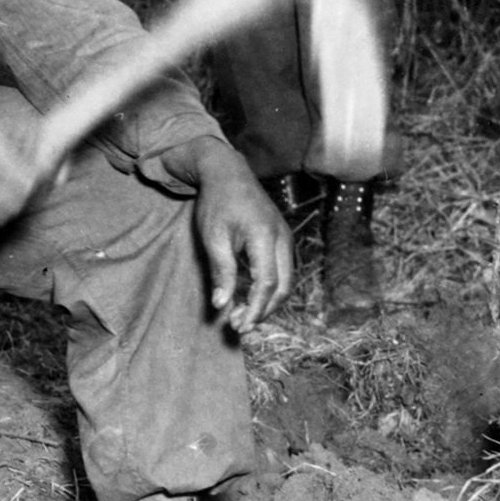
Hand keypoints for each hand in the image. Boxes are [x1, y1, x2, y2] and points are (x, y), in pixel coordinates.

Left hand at [167, 137, 292, 332]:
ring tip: (243, 315)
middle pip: (283, 286)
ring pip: (286, 281)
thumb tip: (221, 305)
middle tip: (240, 326)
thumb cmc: (217, 203)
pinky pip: (283, 271)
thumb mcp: (213, 237)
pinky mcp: (282, 239)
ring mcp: (285, 238)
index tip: (239, 326)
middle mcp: (282, 238)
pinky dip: (270, 289)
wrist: (228, 173)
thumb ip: (221, 271)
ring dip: (267, 302)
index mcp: (264, 236)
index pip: (267, 283)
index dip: (255, 309)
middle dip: (263, 310)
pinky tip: (251, 297)